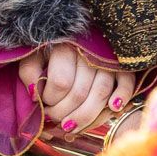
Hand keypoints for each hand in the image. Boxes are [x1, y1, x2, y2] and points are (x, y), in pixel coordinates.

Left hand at [18, 43, 137, 136]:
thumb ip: (29, 73)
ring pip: (101, 93)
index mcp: (64, 48)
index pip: (60, 82)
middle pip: (80, 93)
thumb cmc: (50, 48)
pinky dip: (122, 96)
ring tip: (73, 127)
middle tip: (57, 122)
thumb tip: (35, 96)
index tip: (45, 104)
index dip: (51, 100)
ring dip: (88, 116)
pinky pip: (127, 81)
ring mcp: (106, 58)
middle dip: (67, 114)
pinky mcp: (121, 64)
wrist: (73, 28)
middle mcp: (86, 52)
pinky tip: (113, 108)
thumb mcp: (33, 55)